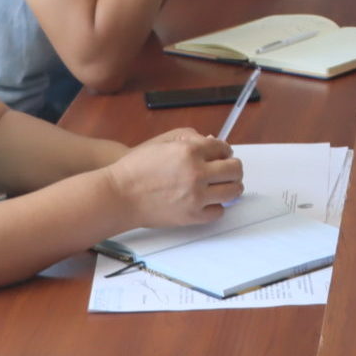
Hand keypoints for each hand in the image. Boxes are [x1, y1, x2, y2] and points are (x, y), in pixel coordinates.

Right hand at [104, 127, 244, 227]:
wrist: (120, 195)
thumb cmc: (137, 167)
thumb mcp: (164, 142)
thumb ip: (191, 139)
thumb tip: (213, 143)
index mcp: (190, 151)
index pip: (224, 148)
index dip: (224, 151)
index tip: (222, 155)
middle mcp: (197, 172)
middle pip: (235, 169)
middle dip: (233, 168)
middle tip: (226, 170)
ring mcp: (197, 196)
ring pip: (233, 191)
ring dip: (231, 187)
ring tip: (223, 186)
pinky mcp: (193, 216)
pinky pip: (219, 211)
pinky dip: (216, 206)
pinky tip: (207, 201)